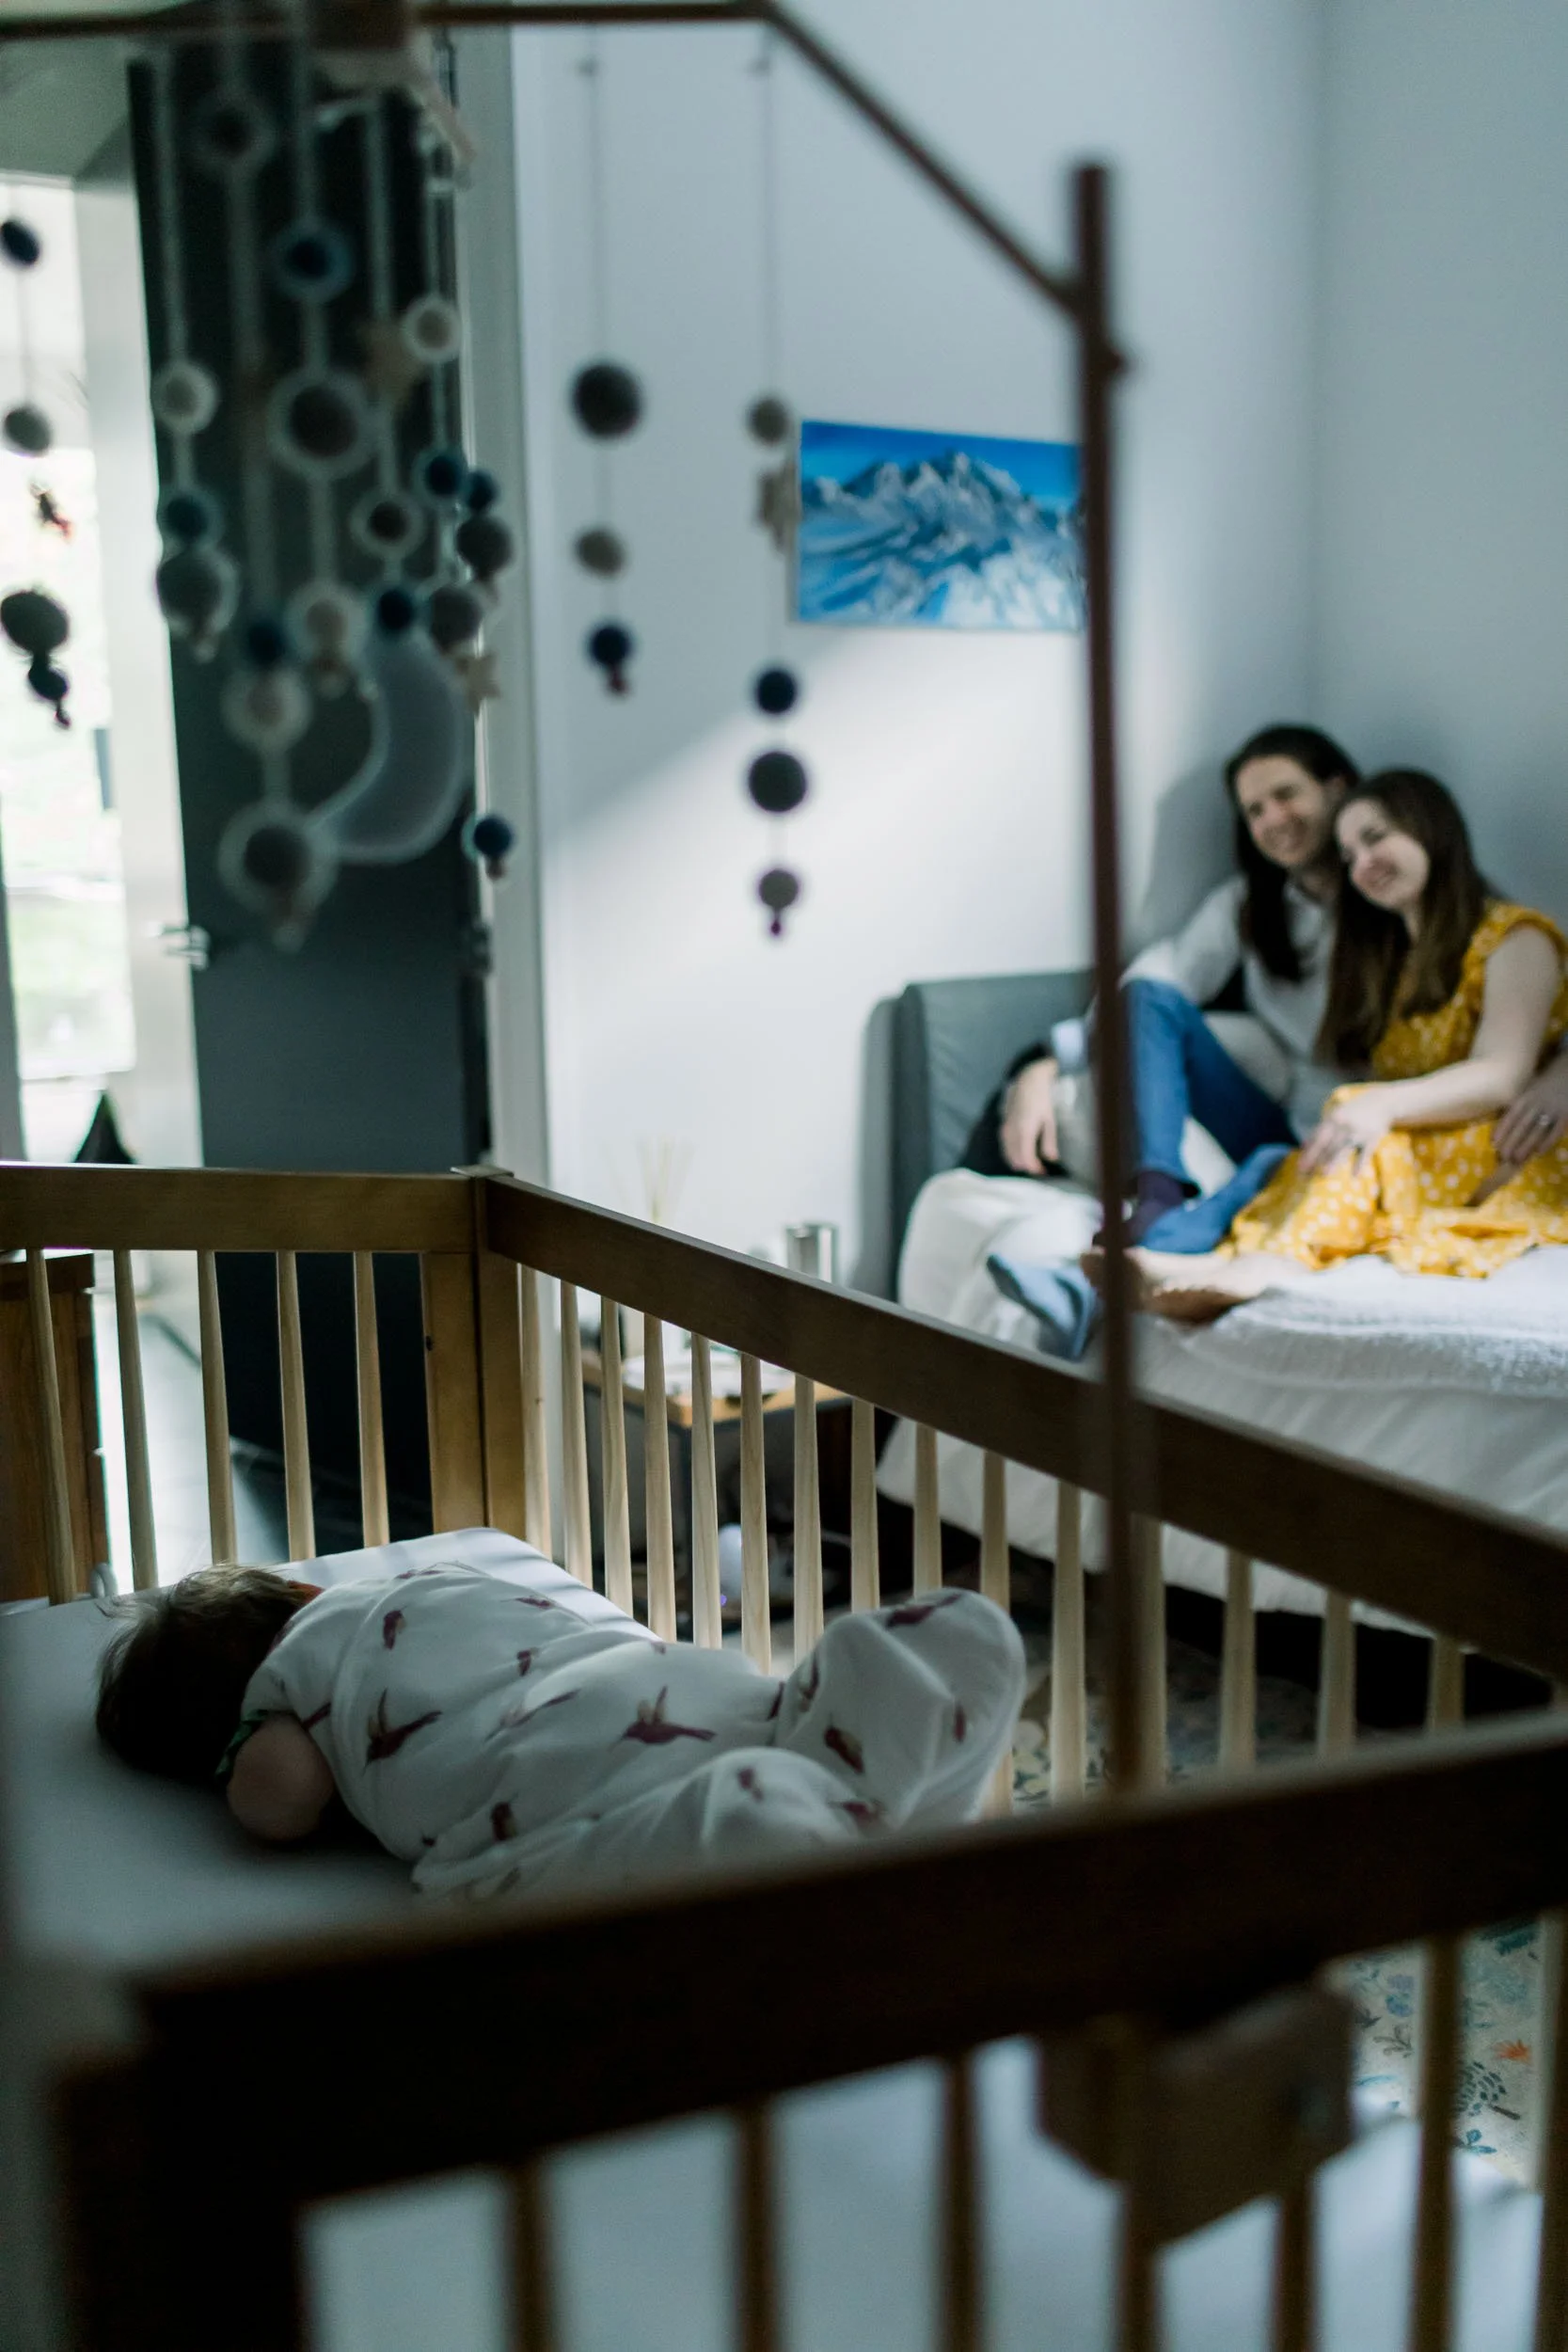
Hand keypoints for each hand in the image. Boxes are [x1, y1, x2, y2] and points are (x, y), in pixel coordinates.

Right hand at [1000, 1056, 1059, 1174]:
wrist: (1028, 1082)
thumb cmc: (1042, 1100)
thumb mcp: (1049, 1120)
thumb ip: (1049, 1141)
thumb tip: (1052, 1159)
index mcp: (1025, 1131)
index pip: (1026, 1158)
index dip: (1034, 1168)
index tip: (1044, 1172)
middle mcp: (1012, 1132)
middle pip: (1016, 1159)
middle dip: (1028, 1166)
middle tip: (1040, 1169)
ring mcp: (1006, 1129)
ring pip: (1008, 1154)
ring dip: (1019, 1161)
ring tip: (1032, 1164)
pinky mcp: (1004, 1126)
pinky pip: (1005, 1146)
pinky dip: (1012, 1154)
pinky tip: (1020, 1155)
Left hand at [1297, 1087, 1395, 1176]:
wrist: (1380, 1103)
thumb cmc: (1352, 1113)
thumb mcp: (1335, 1116)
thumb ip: (1319, 1131)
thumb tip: (1303, 1146)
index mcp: (1332, 1120)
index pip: (1317, 1139)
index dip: (1307, 1154)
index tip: (1300, 1168)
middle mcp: (1343, 1126)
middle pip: (1328, 1146)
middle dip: (1316, 1160)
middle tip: (1306, 1175)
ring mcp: (1358, 1132)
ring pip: (1344, 1149)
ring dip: (1334, 1161)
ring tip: (1325, 1173)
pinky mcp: (1372, 1138)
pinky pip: (1365, 1153)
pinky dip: (1360, 1163)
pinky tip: (1355, 1175)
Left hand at [1492, 1054, 1567, 1168]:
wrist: (1567, 1074)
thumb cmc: (1544, 1086)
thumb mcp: (1528, 1091)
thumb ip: (1517, 1106)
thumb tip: (1501, 1125)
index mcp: (1525, 1098)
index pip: (1511, 1115)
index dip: (1502, 1129)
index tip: (1493, 1143)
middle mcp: (1537, 1104)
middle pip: (1522, 1125)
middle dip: (1512, 1141)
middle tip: (1503, 1157)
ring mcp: (1552, 1110)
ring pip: (1537, 1129)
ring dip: (1526, 1145)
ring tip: (1517, 1159)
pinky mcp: (1565, 1115)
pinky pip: (1556, 1130)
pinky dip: (1548, 1142)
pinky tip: (1539, 1152)